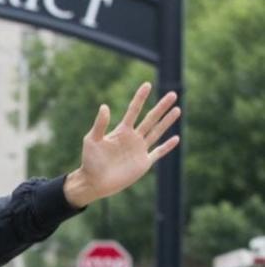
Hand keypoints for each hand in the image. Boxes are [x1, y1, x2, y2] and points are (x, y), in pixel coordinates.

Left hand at [64, 81, 181, 207]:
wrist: (94, 182)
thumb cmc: (90, 161)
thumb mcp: (92, 140)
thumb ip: (100, 124)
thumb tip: (104, 106)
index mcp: (121, 131)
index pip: (133, 111)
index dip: (140, 98)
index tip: (147, 84)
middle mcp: (132, 138)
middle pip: (150, 119)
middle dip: (161, 107)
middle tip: (173, 94)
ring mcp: (139, 150)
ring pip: (157, 132)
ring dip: (167, 121)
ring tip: (177, 109)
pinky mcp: (143, 163)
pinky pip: (158, 152)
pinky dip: (167, 146)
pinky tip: (176, 138)